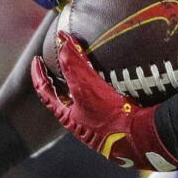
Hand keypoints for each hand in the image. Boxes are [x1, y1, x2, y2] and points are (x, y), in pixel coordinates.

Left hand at [30, 31, 177, 169]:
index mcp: (67, 116)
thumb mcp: (86, 86)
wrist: (141, 138)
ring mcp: (97, 125)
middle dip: (60, 80)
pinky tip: (114, 82)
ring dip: (82, 83)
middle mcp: (80, 123)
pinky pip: (103, 102)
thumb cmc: (110, 116)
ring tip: (86, 68)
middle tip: (59, 64)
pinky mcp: (115, 123)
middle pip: (63, 97)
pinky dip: (102, 89)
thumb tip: (62, 39)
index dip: (38, 73)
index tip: (36, 59)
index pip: (44, 91)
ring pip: (83, 100)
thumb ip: (72, 62)